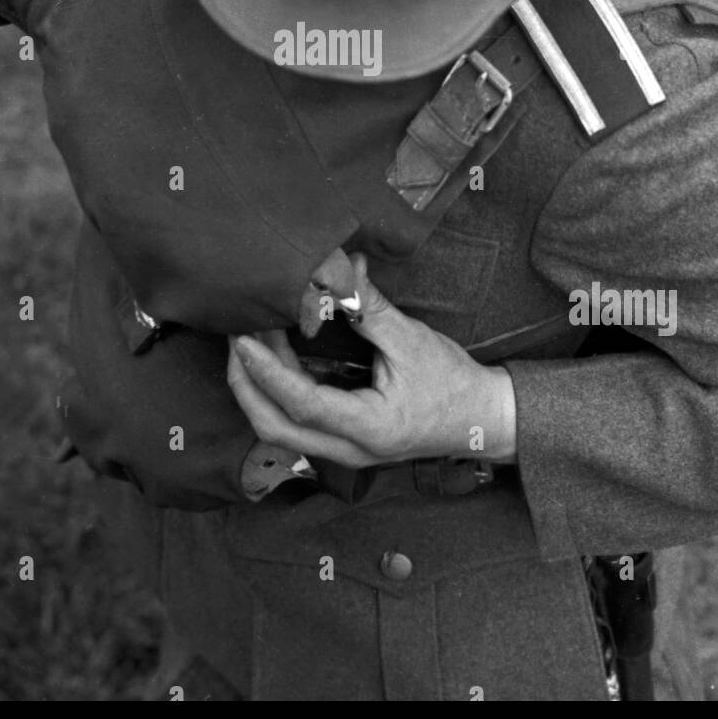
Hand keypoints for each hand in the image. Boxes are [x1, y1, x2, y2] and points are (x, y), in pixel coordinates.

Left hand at [227, 253, 516, 469]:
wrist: (481, 419)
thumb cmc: (452, 382)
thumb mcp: (411, 340)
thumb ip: (370, 308)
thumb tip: (342, 267)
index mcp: (369, 427)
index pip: (303, 403)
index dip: (268, 371)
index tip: (244, 340)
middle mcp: (349, 449)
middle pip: (275, 428)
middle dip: (246, 384)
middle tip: (235, 339)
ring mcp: (343, 451)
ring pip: (280, 430)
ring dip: (257, 388)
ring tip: (249, 340)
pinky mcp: (342, 441)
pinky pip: (296, 423)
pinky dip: (277, 391)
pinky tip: (274, 356)